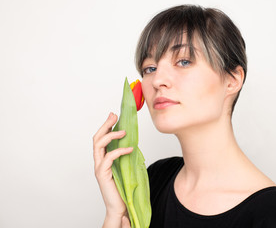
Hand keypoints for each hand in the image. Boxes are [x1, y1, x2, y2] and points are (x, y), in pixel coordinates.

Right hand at [93, 112, 132, 226]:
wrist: (122, 206)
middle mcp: (99, 161)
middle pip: (97, 138)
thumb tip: (132, 141)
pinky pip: (109, 158)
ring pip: (98, 145)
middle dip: (105, 125)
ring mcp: (99, 168)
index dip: (106, 126)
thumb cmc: (125, 187)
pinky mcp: (102, 174)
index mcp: (103, 158)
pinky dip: (119, 151)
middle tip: (114, 115)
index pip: (101, 138)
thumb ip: (126, 154)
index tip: (114, 115)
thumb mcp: (126, 166)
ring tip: (123, 131)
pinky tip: (130, 149)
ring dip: (111, 135)